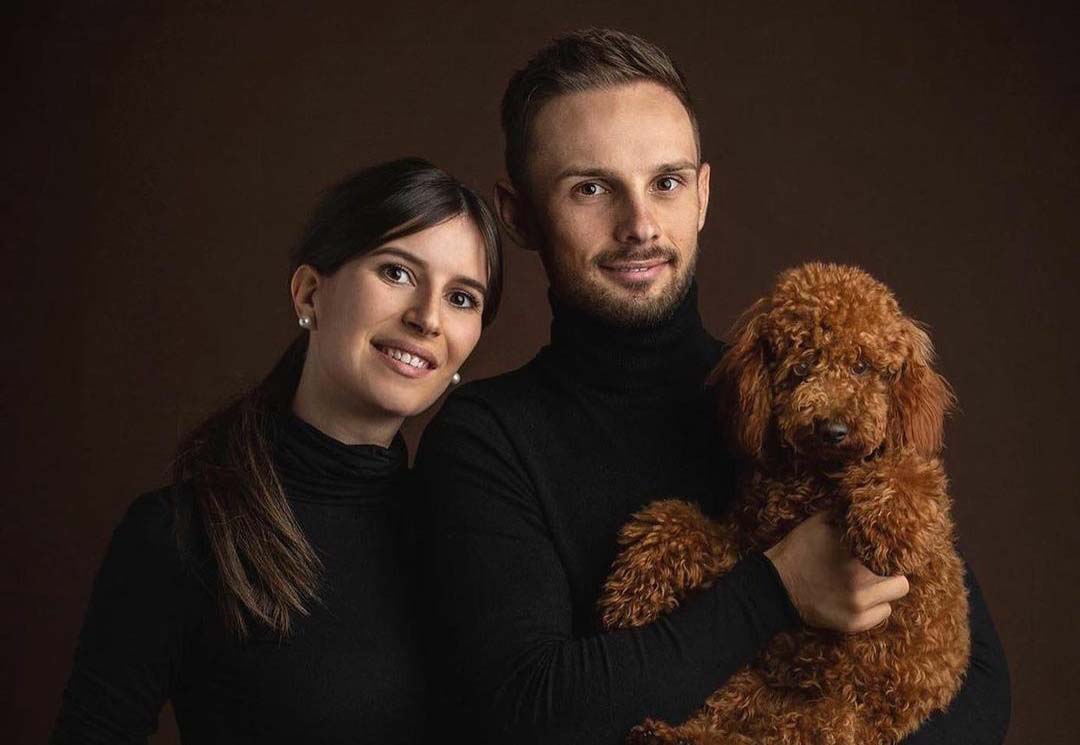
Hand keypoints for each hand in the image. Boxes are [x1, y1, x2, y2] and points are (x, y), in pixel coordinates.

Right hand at [764, 512, 908, 632]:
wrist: (774, 586)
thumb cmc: (798, 551)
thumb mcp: (819, 523)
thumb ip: (846, 517)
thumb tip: (867, 510)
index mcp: (856, 553)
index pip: (894, 554)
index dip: (892, 552)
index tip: (887, 553)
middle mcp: (862, 581)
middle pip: (901, 581)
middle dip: (891, 575)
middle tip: (877, 571)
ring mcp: (858, 606)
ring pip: (893, 599)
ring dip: (882, 592)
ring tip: (865, 586)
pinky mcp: (853, 624)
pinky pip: (881, 615)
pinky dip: (873, 608)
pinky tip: (857, 600)